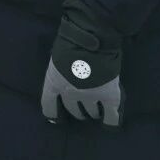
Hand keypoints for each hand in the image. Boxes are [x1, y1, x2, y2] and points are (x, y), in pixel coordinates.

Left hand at [41, 0, 123, 126]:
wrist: (92, 36)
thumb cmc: (71, 40)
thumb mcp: (58, 57)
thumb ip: (61, 71)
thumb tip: (68, 75)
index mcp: (53, 82)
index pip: (48, 105)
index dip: (53, 113)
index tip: (57, 118)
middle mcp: (69, 93)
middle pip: (73, 110)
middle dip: (78, 110)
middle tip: (83, 109)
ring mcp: (90, 96)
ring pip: (92, 112)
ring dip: (94, 112)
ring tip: (96, 110)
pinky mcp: (109, 96)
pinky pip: (111, 115)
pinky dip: (111, 120)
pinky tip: (110, 122)